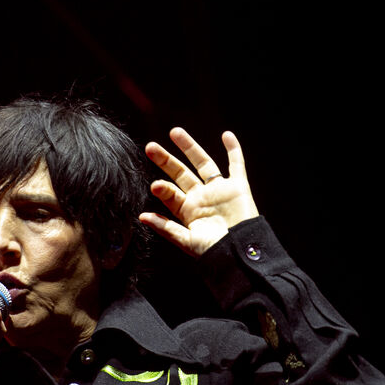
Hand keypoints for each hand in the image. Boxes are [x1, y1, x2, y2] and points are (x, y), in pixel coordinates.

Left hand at [141, 127, 259, 256]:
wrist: (242, 252)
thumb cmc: (214, 251)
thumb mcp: (187, 241)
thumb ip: (166, 228)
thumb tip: (142, 217)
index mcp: (187, 211)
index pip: (171, 194)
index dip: (163, 189)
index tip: (155, 185)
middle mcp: (201, 197)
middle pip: (180, 173)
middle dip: (166, 160)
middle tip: (151, 147)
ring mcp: (219, 190)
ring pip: (203, 163)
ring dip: (190, 147)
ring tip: (175, 132)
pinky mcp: (238, 187)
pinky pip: (236, 165)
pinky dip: (234, 150)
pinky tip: (226, 135)